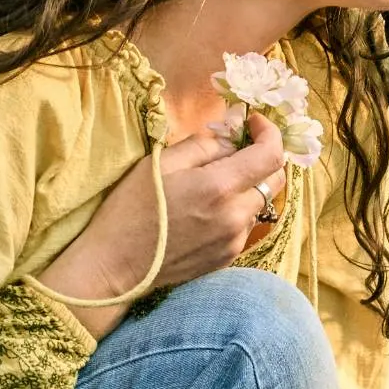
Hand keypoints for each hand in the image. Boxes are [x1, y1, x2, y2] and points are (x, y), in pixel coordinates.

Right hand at [38, 118, 290, 333]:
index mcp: (219, 187)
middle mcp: (235, 217)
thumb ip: (203, 145)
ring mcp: (234, 241)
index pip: (271, 155)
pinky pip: (245, 226)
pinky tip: (207, 209)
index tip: (253, 122)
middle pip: (275, 180)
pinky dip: (236, 210)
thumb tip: (232, 132)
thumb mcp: (160, 163)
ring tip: (216, 180)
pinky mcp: (227, 258)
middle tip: (237, 148)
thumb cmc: (130, 209)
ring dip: (248, 186)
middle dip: (263, 158)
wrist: (113, 266)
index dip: (269, 132)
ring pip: (260, 204)